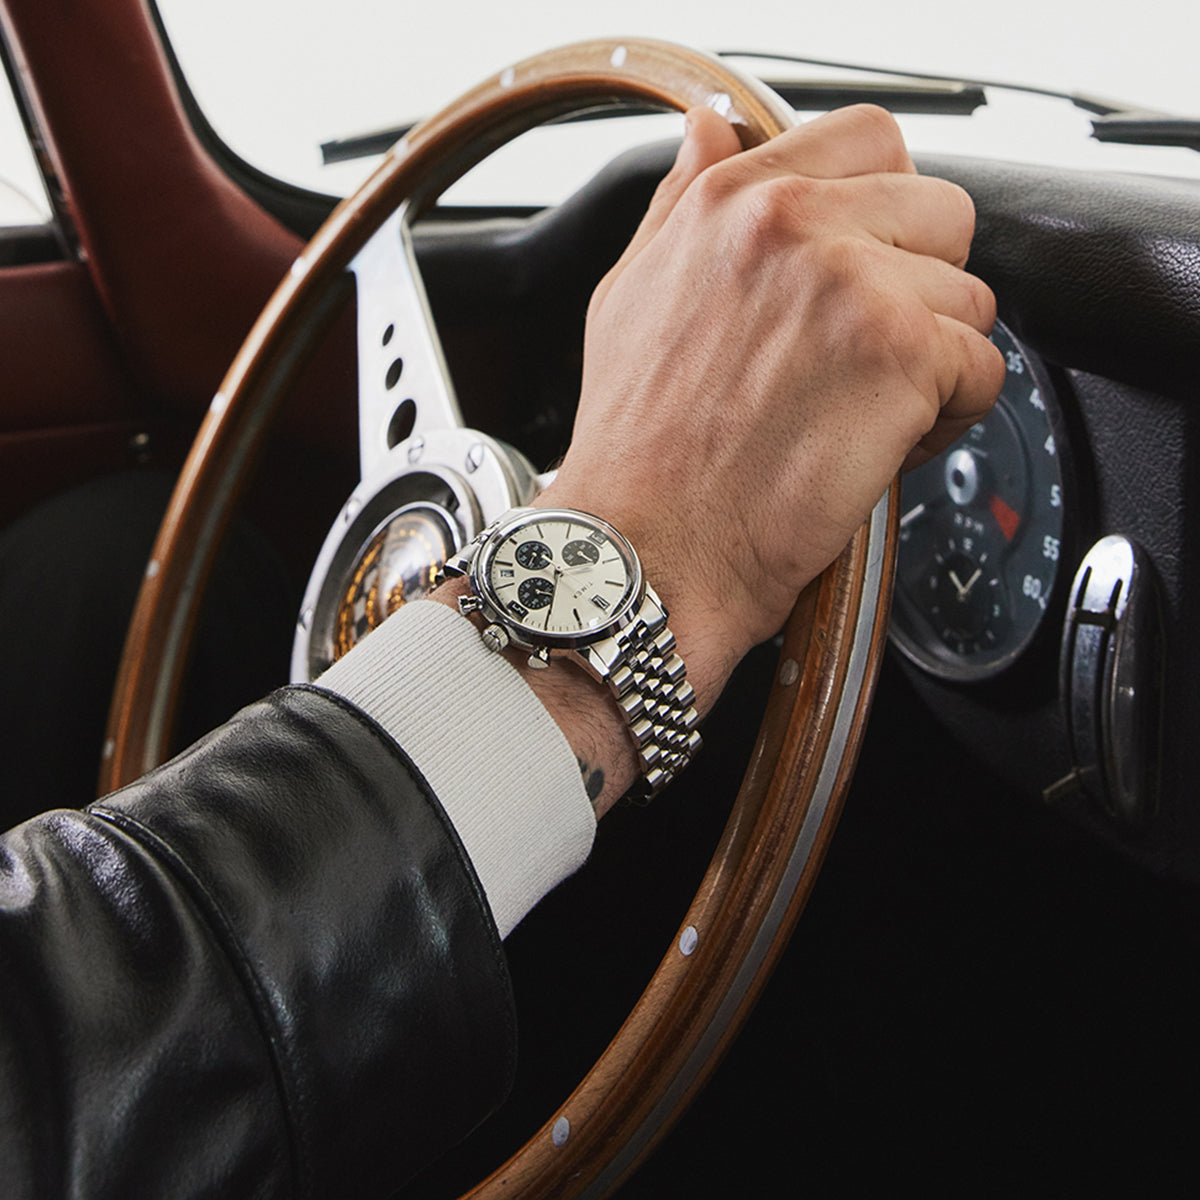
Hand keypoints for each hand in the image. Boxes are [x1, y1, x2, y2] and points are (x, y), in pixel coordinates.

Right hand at [538, 103, 1004, 710]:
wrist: (644, 549)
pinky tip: (881, 446)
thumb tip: (710, 132)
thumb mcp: (629, 298)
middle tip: (862, 357)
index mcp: (732, 203)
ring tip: (861, 414)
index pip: (867, 141)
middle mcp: (793, 226)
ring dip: (931, 363)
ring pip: (967, 299)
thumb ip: (680, 205)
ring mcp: (853, 285)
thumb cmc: (634, 450)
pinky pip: (982, 371)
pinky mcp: (900, 355)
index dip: (882, 211)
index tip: (866, 266)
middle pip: (940, 213)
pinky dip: (947, 420)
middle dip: (918, 288)